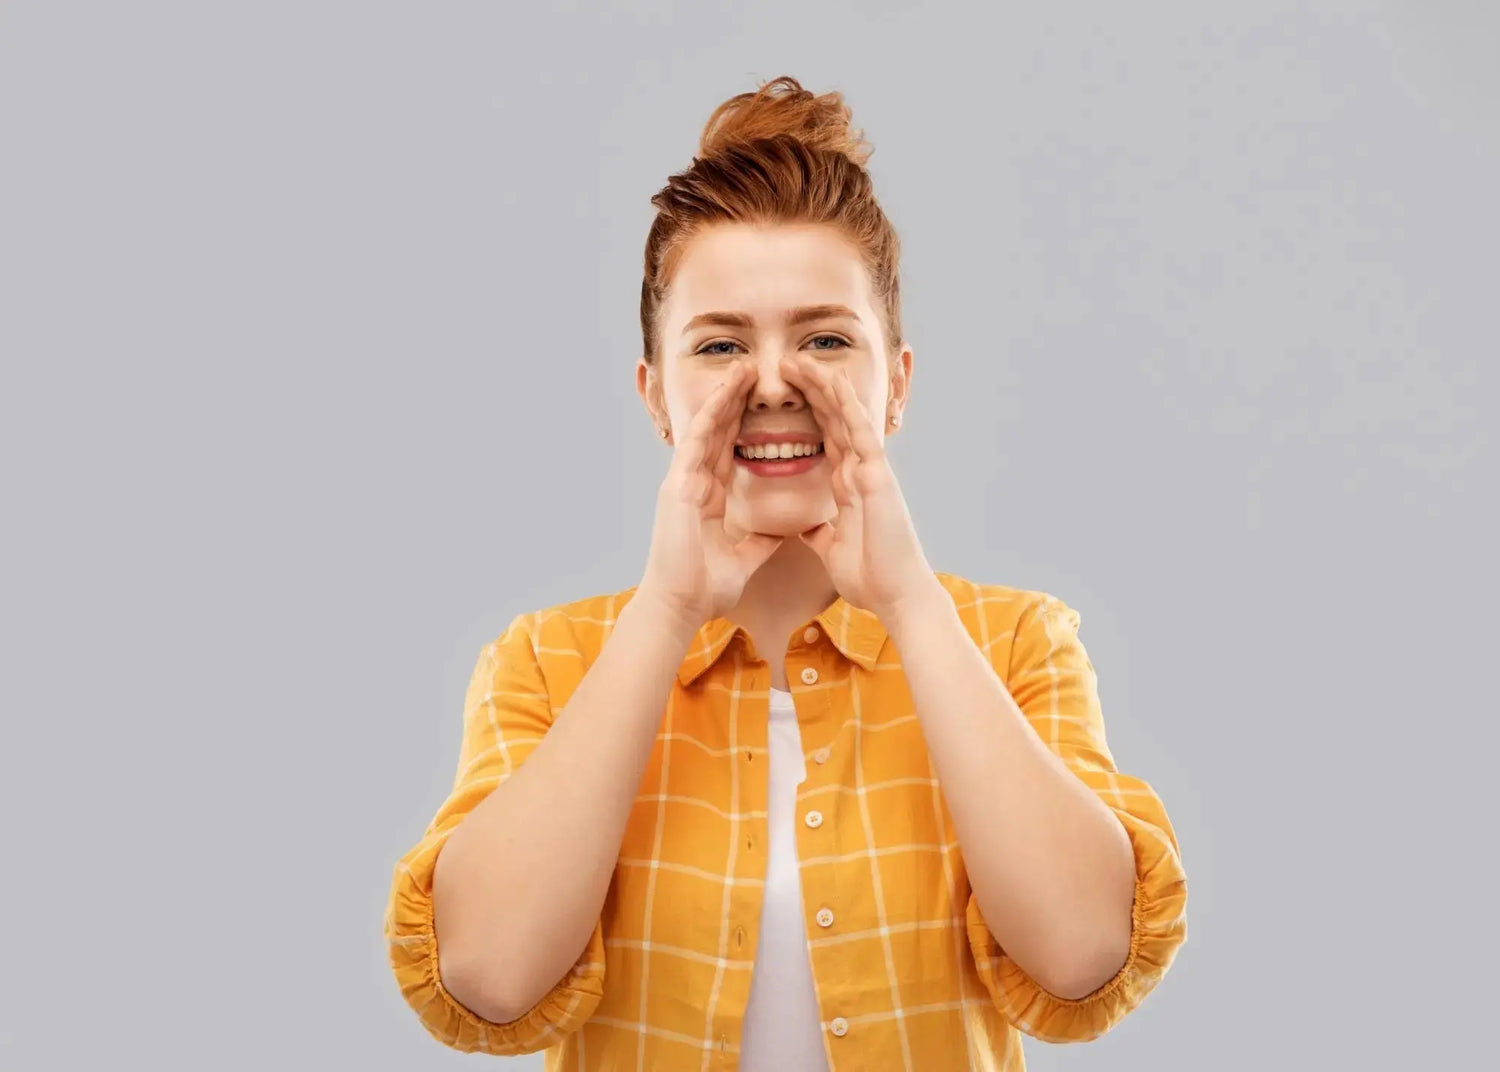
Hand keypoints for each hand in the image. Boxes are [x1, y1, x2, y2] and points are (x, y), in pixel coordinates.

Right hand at [637, 364, 784, 629]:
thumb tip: (781, 534)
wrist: (680, 607)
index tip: (759, 400)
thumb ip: (760, 544)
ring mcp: (683, 483)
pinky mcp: (678, 487)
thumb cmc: (704, 589)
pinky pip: (697, 442)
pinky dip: (712, 416)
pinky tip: (726, 393)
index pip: (728, 451)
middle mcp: (692, 485)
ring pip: (707, 428)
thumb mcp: (743, 560)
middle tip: (753, 369)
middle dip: (735, 399)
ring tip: (744, 367)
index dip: (742, 423)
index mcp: (707, 499)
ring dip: (725, 396)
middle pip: (718, 432)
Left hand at [779, 355, 937, 620]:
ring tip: (801, 360)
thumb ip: (821, 532)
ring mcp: (871, 471)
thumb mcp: (832, 549)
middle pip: (833, 419)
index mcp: (849, 486)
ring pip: (846, 417)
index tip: (785, 391)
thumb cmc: (871, 578)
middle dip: (812, 389)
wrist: (895, 598)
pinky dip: (847, 406)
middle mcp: (861, 472)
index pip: (825, 438)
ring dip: (824, 386)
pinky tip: (832, 381)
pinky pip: (860, 433)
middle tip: (788, 362)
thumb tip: (807, 527)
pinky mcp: (878, 477)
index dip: (807, 412)